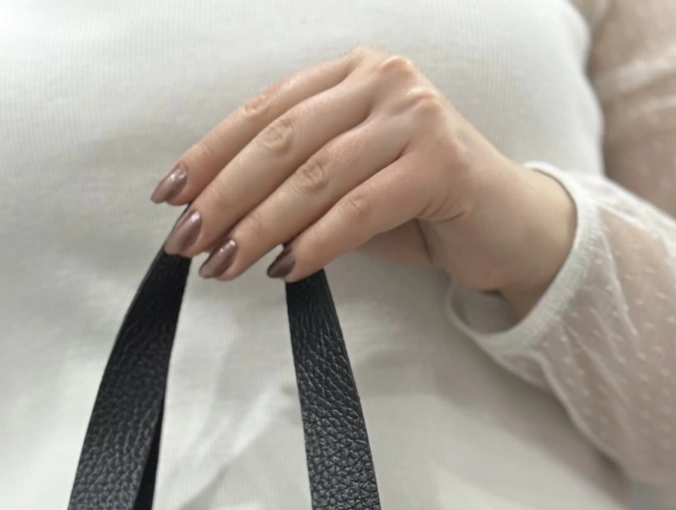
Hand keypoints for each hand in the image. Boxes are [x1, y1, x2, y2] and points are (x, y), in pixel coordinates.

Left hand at [151, 45, 576, 318]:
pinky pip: (361, 206)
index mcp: (350, 74)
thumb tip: (214, 219)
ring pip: (316, 174)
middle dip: (225, 195)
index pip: (264, 111)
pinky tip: (286, 269)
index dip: (210, 154)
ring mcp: (415, 115)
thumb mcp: (345, 189)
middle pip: (282, 140)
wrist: (506, 227)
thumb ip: (292, 187)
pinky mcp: (440, 162)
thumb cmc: (417, 209)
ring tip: (225, 264)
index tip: (169, 198)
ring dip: (262, 225)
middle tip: (187, 241)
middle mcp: (383, 80)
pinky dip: (318, 241)